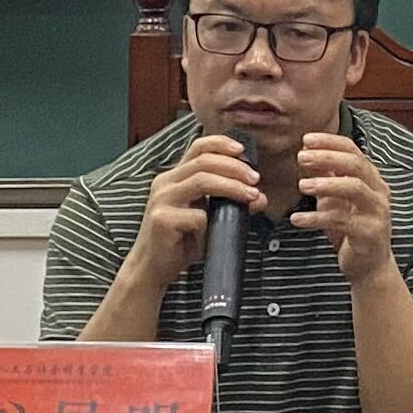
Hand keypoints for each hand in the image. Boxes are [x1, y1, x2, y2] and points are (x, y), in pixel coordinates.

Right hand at [131, 134, 263, 285]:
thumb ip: (231, 205)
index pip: (198, 148)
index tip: (243, 151)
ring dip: (231, 186)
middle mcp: (165, 183)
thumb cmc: (180, 243)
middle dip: (234, 167)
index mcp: (175, 177)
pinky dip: (211, 224)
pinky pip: (196, 216)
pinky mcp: (161, 219)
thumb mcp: (210, 220)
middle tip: (255, 179)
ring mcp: (161, 200)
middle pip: (204, 161)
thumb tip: (260, 197)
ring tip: (250, 196)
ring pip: (201, 181)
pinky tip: (212, 236)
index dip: (221, 144)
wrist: (152, 269)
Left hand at [290, 131, 395, 284]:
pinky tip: (297, 219)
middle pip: (355, 165)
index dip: (330, 142)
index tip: (306, 140)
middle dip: (327, 157)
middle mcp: (378, 191)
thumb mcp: (335, 199)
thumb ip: (326, 178)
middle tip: (301, 157)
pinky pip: (341, 220)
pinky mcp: (368, 233)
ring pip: (353, 188)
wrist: (369, 266)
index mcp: (371, 178)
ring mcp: (376, 212)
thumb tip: (307, 154)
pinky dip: (316, 218)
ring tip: (301, 185)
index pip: (353, 150)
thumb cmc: (352, 229)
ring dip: (325, 184)